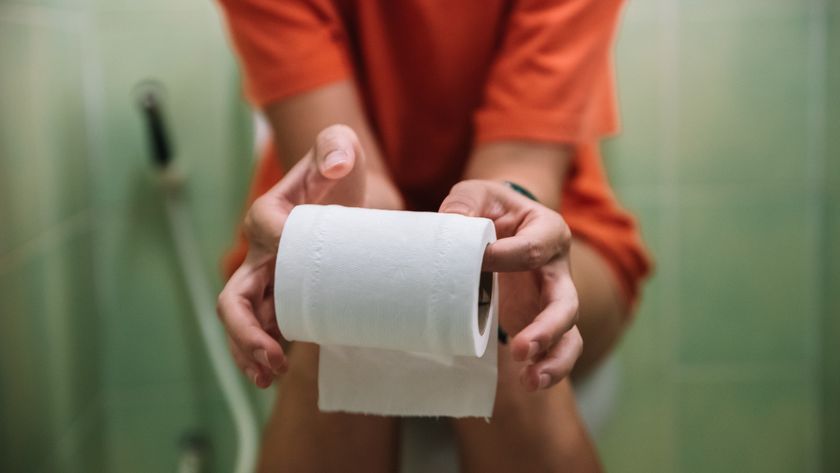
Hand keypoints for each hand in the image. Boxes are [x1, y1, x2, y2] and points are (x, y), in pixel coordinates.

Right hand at [217, 124, 366, 387]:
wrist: (350, 197)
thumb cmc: (340, 172)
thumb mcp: (341, 148)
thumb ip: (335, 145)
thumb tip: (335, 166)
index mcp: (268, 214)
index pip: (264, 230)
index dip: (281, 246)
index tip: (311, 266)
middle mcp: (260, 251)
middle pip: (235, 295)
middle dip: (246, 330)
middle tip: (273, 356)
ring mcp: (269, 278)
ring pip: (242, 319)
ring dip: (248, 350)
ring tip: (270, 375)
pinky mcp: (284, 295)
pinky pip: (262, 327)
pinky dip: (260, 352)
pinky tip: (273, 374)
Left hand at [439, 180, 581, 390]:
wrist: (497, 223)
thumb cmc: (487, 209)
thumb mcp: (474, 195)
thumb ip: (462, 206)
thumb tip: (449, 227)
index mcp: (547, 230)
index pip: (535, 248)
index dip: (506, 257)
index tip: (479, 261)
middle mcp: (558, 268)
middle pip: (565, 302)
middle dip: (546, 328)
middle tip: (520, 348)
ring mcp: (553, 298)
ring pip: (569, 333)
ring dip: (553, 358)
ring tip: (530, 380)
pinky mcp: (541, 320)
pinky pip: (556, 349)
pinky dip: (547, 368)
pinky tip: (528, 382)